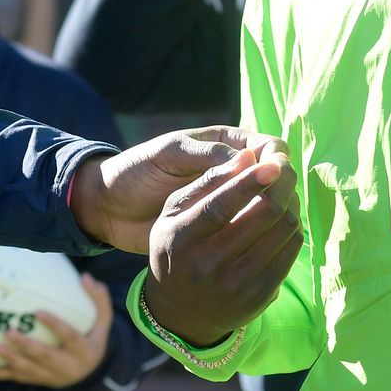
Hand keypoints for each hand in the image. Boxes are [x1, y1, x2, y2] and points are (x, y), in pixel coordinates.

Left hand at [0, 275, 113, 387]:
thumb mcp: (102, 321)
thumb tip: (85, 277)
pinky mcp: (37, 380)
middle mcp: (68, 367)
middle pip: (45, 357)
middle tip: (9, 331)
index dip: (55, 326)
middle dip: (26, 346)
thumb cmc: (93, 337)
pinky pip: (16, 378)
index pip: (70, 337)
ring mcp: (51, 376)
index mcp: (84, 351)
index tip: (37, 311)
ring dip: (11, 360)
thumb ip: (98, 299)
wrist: (91, 372)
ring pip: (29, 370)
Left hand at [68, 126, 293, 253]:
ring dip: (275, 215)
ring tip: (271, 229)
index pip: (268, 146)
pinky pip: (251, 230)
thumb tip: (251, 160)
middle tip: (279, 207)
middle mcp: (232, 171)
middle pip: (275, 177)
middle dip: (282, 190)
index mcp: (224, 144)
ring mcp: (229, 201)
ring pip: (268, 205)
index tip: (277, 175)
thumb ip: (206, 157)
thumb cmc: (135, 172)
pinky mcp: (221, 228)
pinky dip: (260, 235)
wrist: (109, 207)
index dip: (277, 160)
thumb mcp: (167, 156)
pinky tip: (260, 246)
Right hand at [141, 143, 304, 347]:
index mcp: (183, 240)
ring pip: (284, 230)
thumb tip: (246, 157)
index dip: (250, 181)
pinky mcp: (261, 296)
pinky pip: (291, 251)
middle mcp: (211, 266)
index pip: (221, 206)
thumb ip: (207, 183)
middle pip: (264, 215)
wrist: (181, 313)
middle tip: (285, 166)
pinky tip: (284, 215)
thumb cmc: (176, 249)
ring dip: (291, 202)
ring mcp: (239, 284)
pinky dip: (293, 226)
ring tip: (284, 188)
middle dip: (282, 184)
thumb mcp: (174, 213)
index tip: (273, 162)